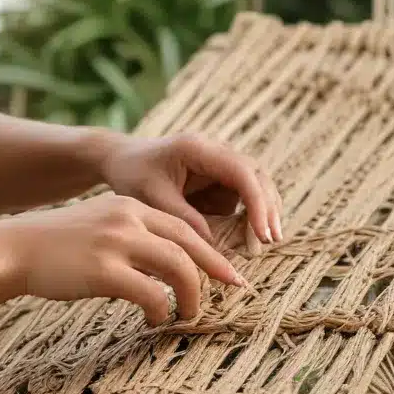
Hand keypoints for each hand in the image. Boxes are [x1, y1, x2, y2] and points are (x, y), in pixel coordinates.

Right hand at [0, 194, 248, 325]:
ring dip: (192, 297)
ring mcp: (117, 243)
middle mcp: (128, 219)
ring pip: (178, 269)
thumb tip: (161, 268)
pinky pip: (151, 294)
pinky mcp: (104, 271)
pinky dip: (162, 311)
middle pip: (189, 245)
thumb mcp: (97, 226)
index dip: (209, 251)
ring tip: (189, 315)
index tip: (227, 271)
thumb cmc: (54, 246)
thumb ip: (129, 236)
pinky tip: (154, 321)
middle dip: (216, 271)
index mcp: (129, 207)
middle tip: (236, 290)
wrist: (13, 250)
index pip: (183, 227)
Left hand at [98, 133, 282, 246]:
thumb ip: (182, 218)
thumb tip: (213, 245)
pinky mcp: (219, 178)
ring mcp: (220, 163)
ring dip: (264, 211)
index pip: (241, 172)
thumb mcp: (150, 197)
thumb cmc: (132, 175)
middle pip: (256, 175)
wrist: (122, 160)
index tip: (262, 232)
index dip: (257, 202)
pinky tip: (251, 237)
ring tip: (265, 242)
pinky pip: (242, 196)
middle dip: (267, 207)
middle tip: (272, 239)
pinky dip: (249, 215)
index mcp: (197, 148)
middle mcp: (215, 151)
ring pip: (255, 185)